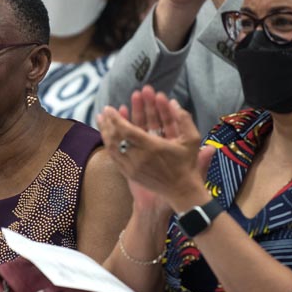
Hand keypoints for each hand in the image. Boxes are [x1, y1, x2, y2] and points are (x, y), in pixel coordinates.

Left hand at [98, 86, 214, 213]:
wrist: (182, 191)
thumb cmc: (187, 164)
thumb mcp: (192, 139)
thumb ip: (183, 119)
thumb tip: (173, 101)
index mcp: (153, 147)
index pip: (127, 130)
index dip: (116, 118)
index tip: (110, 108)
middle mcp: (139, 157)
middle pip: (116, 138)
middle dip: (108, 123)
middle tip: (104, 111)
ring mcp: (132, 167)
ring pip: (113, 148)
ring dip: (105, 133)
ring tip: (100, 121)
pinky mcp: (130, 174)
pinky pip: (115, 158)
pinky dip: (109, 146)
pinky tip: (106, 137)